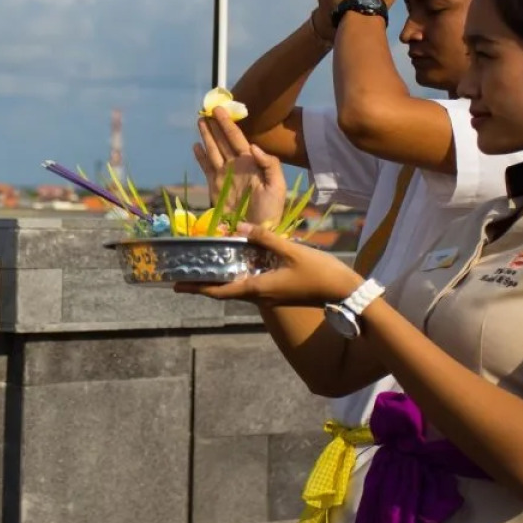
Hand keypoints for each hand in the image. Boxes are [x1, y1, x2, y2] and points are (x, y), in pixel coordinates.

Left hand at [174, 223, 362, 305]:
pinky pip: (250, 283)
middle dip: (202, 283)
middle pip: (224, 290)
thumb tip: (238, 226)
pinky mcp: (277, 291)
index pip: (220, 291)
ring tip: (203, 266)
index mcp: (258, 288)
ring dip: (219, 278)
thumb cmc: (319, 272)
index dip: (197, 288)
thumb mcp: (291, 250)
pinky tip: (235, 261)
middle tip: (181, 275)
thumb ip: (264, 238)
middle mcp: (260, 295)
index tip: (176, 286)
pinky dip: (237, 274)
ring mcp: (269, 295)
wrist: (345, 291)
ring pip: (237, 286)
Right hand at [195, 108, 284, 226]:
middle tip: (207, 110)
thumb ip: (269, 164)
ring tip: (200, 122)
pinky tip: (196, 146)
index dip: (228, 124)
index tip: (220, 110)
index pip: (237, 138)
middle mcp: (236, 166)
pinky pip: (206, 168)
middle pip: (223, 141)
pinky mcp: (214, 187)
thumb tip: (252, 146)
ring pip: (213, 151)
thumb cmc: (270, 212)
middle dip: (216, 126)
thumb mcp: (277, 187)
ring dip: (207, 136)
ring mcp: (224, 176)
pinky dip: (201, 157)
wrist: (256, 232)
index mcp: (251, 164)